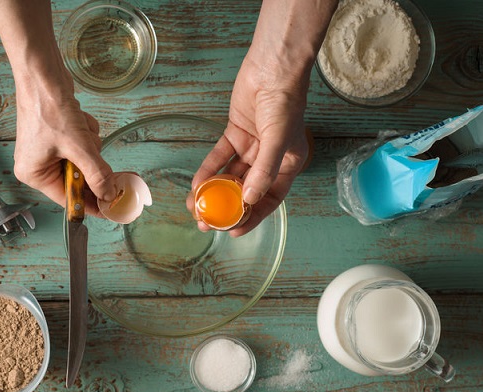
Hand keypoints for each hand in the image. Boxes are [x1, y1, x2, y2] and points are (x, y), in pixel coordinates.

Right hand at [0, 0, 115, 215]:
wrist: (43, 74)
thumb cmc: (49, 108)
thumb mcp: (78, 147)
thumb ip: (97, 174)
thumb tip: (109, 195)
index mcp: (34, 175)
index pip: (68, 199)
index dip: (91, 204)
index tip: (111, 210)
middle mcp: (38, 165)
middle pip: (78, 178)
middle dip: (90, 162)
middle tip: (93, 149)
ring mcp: (47, 150)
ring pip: (84, 159)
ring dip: (89, 144)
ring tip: (80, 127)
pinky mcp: (58, 135)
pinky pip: (82, 144)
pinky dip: (86, 132)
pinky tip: (79, 118)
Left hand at [188, 0, 334, 236]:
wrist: (272, 69)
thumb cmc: (284, 104)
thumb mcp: (278, 141)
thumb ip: (263, 171)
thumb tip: (250, 200)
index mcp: (287, 165)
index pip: (269, 199)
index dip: (252, 217)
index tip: (233, 232)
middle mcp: (269, 160)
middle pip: (246, 191)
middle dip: (226, 208)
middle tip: (207, 223)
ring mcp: (251, 147)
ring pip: (229, 177)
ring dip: (213, 192)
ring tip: (195, 207)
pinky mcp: (235, 134)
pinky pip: (219, 158)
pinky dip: (208, 170)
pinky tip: (196, 183)